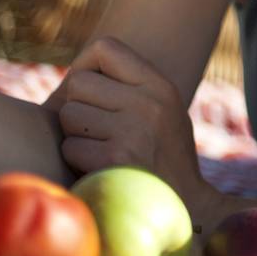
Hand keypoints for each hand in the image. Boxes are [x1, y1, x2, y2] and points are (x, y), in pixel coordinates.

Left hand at [51, 37, 212, 217]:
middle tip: (98, 129)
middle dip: (79, 106)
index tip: (94, 90)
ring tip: (103, 148)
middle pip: (79, 84)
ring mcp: (132, 131)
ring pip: (69, 115)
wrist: (187, 207)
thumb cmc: (164, 156)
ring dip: (76, 135)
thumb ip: (129, 87)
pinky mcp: (113, 159)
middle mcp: (149, 103)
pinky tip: (102, 168)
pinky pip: (70, 146)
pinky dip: (78, 160)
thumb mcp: (164, 111)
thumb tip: (73, 77)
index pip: (105, 48)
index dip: (87, 66)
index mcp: (161, 86)